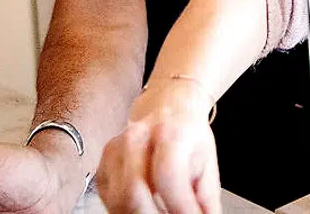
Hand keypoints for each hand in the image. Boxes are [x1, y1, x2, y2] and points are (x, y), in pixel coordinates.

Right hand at [96, 81, 221, 213]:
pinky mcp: (102, 167)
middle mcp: (137, 138)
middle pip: (134, 193)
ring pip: (118, 201)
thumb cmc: (188, 136)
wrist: (168, 107)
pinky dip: (127, 212)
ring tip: (160, 212)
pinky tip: (145, 208)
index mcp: (170, 133)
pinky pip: (109, 202)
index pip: (167, 177)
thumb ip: (206, 200)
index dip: (179, 207)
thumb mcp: (208, 165)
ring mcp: (115, 151)